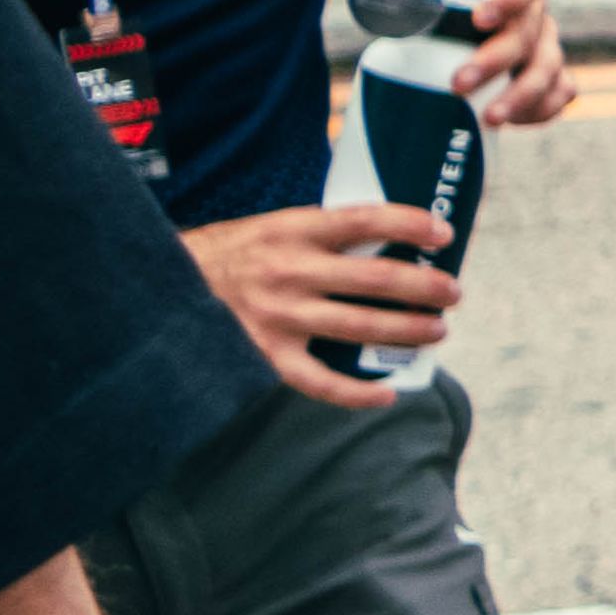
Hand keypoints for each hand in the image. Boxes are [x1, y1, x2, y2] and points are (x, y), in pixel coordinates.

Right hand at [186, 201, 458, 404]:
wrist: (163, 285)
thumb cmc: (233, 254)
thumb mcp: (274, 226)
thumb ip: (323, 232)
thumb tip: (392, 236)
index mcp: (294, 230)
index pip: (365, 219)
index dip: (410, 224)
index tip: (444, 233)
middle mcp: (289, 271)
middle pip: (376, 279)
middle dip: (426, 288)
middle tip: (452, 294)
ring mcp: (278, 315)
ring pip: (360, 327)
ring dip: (408, 331)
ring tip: (437, 332)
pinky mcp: (265, 354)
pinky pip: (319, 381)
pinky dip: (357, 393)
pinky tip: (388, 394)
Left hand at [435, 0, 564, 130]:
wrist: (470, 19)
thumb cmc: (450, 0)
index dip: (509, 0)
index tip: (480, 18)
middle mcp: (537, 13)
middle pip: (528, 36)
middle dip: (495, 62)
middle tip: (459, 84)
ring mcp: (547, 45)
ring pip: (547, 69)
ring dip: (521, 96)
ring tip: (488, 118)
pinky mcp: (554, 75)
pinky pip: (560, 93)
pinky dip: (540, 110)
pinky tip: (511, 122)